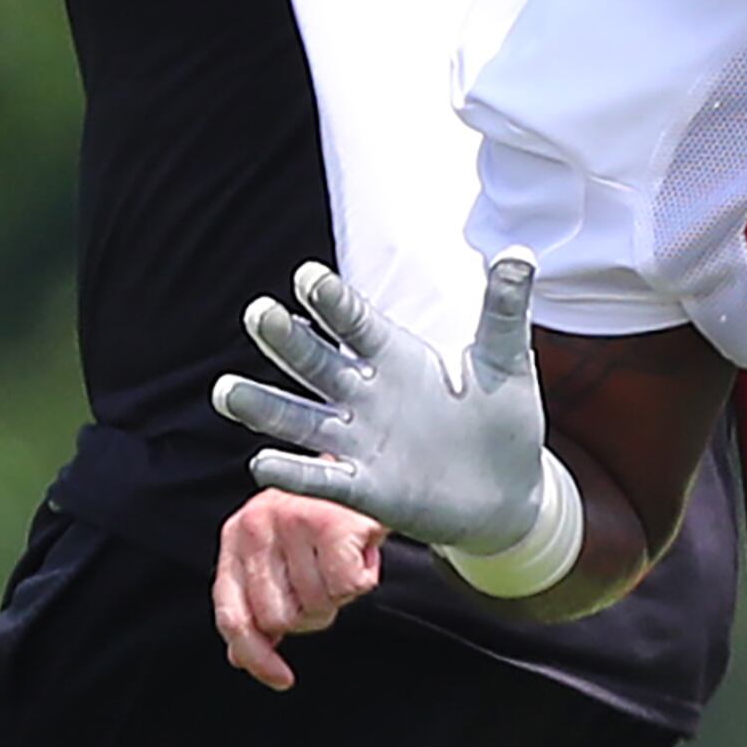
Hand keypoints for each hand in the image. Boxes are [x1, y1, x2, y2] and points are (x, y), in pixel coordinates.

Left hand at [212, 490, 387, 690]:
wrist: (371, 467)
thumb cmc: (324, 517)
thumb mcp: (280, 555)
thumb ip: (256, 602)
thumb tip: (238, 657)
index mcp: (237, 537)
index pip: (232, 615)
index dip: (254, 655)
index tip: (281, 678)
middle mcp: (256, 526)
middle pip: (281, 619)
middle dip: (312, 613)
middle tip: (327, 581)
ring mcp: (293, 522)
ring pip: (318, 605)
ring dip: (340, 594)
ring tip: (344, 558)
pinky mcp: (332, 522)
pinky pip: (349, 588)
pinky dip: (364, 579)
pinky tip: (362, 553)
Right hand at [214, 253, 556, 558]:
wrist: (509, 492)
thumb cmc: (502, 418)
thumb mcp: (507, 361)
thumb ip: (505, 311)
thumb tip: (521, 254)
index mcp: (396, 356)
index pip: (356, 323)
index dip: (333, 302)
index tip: (306, 277)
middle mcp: (367, 395)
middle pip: (317, 364)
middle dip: (287, 341)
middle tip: (257, 313)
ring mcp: (362, 442)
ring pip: (302, 420)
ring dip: (264, 406)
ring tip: (225, 392)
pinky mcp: (366, 489)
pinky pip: (323, 479)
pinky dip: (294, 473)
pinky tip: (262, 463)